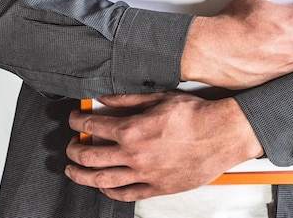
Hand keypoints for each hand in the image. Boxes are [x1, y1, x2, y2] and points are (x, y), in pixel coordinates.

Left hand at [65, 92, 262, 200]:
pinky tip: (103, 187)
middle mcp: (134, 154)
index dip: (78, 120)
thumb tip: (104, 99)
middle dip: (73, 149)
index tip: (75, 119)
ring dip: (82, 175)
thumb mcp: (159, 98)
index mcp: (132, 129)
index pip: (92, 124)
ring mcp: (145, 174)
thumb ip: (127, 99)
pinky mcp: (158, 187)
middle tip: (70, 146)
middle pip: (90, 155)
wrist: (222, 134)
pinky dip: (109, 191)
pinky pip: (126, 194)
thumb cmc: (195, 115)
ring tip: (73, 170)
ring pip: (102, 179)